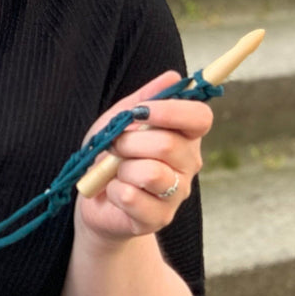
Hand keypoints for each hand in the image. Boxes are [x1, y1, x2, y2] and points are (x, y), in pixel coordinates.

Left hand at [76, 72, 211, 243]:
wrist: (94, 200)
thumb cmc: (110, 156)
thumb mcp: (120, 120)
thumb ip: (145, 98)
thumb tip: (173, 76)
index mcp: (184, 136)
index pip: (200, 118)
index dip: (172, 111)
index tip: (141, 111)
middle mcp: (188, 165)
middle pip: (168, 145)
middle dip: (129, 142)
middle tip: (115, 147)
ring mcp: (176, 194)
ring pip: (151, 173)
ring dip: (121, 168)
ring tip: (115, 171)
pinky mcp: (158, 219)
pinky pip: (133, 197)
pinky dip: (113, 191)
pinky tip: (113, 192)